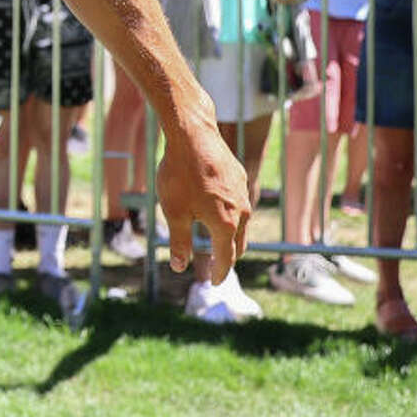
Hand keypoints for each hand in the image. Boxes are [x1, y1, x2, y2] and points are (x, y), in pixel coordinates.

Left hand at [156, 116, 251, 281]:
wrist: (192, 134)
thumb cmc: (180, 174)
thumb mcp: (174, 212)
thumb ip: (180, 242)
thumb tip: (180, 267)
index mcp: (226, 224)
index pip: (226, 257)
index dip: (219, 272)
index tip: (213, 282)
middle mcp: (241, 211)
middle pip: (238, 243)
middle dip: (228, 256)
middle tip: (218, 266)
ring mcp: (242, 192)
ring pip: (241, 223)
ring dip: (230, 235)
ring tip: (219, 240)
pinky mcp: (239, 176)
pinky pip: (238, 203)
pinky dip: (230, 214)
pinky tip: (218, 209)